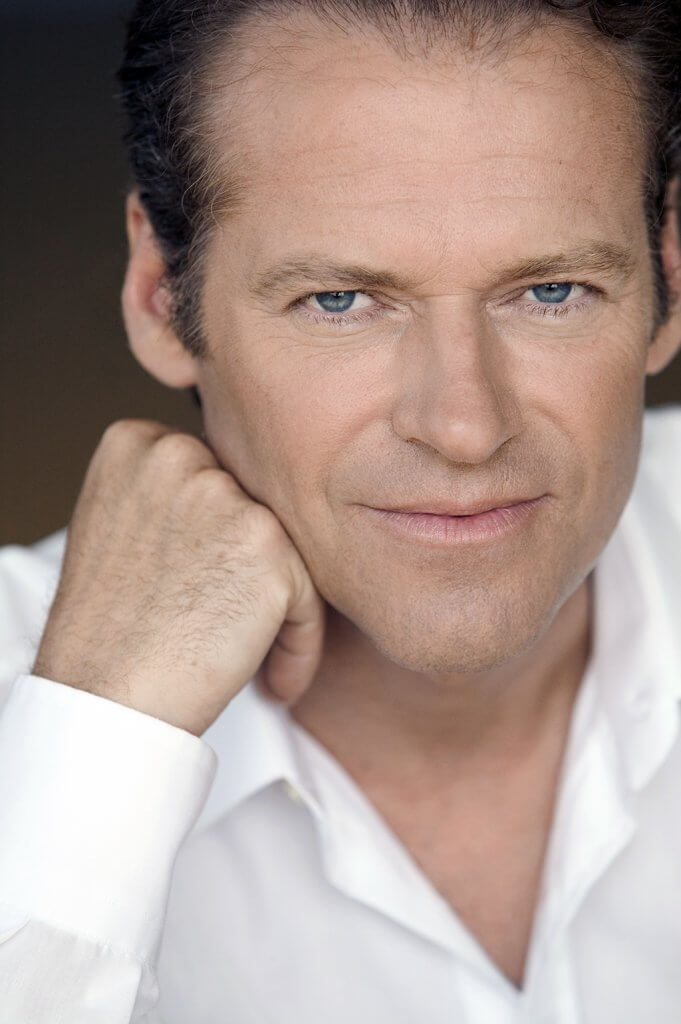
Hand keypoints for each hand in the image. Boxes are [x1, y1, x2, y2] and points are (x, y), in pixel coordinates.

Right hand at [33, 420, 325, 735]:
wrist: (103, 700)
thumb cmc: (109, 634)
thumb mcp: (118, 530)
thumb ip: (172, 496)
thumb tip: (235, 497)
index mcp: (137, 444)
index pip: (215, 475)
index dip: (221, 538)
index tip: (211, 587)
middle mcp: (181, 455)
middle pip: (255, 508)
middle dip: (255, 569)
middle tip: (231, 625)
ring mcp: (226, 498)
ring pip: (288, 551)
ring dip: (282, 609)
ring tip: (250, 659)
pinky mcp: (269, 546)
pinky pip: (311, 598)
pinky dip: (301, 645)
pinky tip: (274, 682)